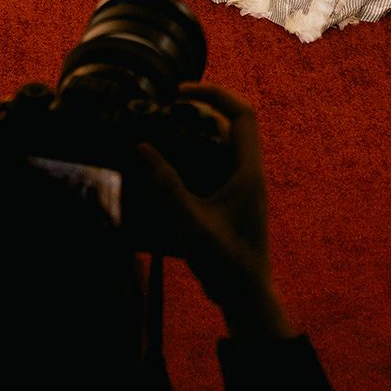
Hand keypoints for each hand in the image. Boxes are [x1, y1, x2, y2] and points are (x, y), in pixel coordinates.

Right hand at [127, 85, 293, 341]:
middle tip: (163, 111)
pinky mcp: (232, 202)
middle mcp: (248, 175)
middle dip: (198, 111)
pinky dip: (193, 157)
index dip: (214, 94)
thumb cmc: (225, 263)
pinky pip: (215, 166)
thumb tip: (141, 146)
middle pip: (230, 126)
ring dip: (194, 134)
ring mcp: (241, 188)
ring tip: (161, 133)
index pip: (242, 115)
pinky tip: (168, 169)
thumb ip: (166, 185)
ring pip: (221, 146)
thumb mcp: (190, 222)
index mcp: (247, 173)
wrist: (245, 298)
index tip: (180, 92)